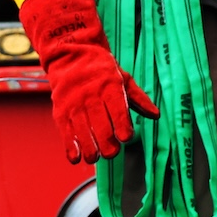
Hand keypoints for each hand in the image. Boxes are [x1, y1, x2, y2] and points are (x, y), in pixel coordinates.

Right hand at [19, 0, 159, 163]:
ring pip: (83, 134)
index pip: (118, 112)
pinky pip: (66, 134)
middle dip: (108, 145)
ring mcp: (74, 106)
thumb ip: (138, 98)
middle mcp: (91, 97)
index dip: (123, 128)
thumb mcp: (123, 78)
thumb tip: (155, 115)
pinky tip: (77, 158)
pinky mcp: (61, 113)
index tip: (126, 137)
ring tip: (96, 157)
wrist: (70, 58)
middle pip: (101, 128)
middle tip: (113, 152)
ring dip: (91, 150)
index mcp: (109, 88)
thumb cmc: (100, 70)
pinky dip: (71, 148)